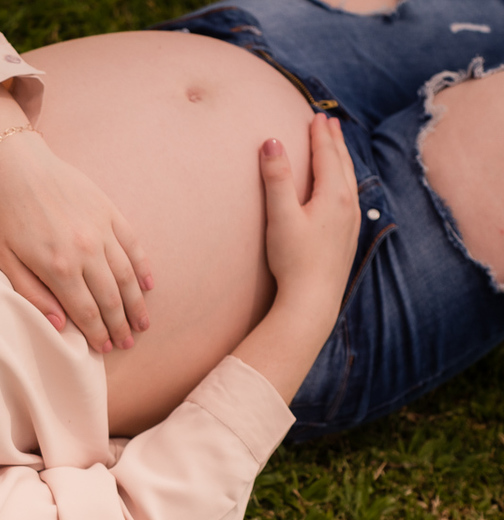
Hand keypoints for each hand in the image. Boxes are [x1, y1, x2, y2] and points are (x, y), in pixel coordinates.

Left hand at [0, 131, 153, 352]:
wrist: (14, 164)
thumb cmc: (3, 214)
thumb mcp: (4, 259)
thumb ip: (31, 294)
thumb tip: (58, 324)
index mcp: (58, 267)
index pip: (85, 311)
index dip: (97, 333)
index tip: (105, 349)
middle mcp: (85, 251)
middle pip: (110, 298)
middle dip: (120, 325)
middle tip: (127, 344)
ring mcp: (101, 229)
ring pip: (127, 275)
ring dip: (137, 303)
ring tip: (143, 324)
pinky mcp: (109, 211)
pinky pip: (133, 244)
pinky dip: (143, 266)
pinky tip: (149, 284)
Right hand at [259, 114, 360, 321]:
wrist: (312, 301)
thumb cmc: (293, 260)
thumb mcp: (280, 217)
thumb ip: (276, 178)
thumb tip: (271, 142)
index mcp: (333, 196)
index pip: (327, 156)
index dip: (320, 135)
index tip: (316, 116)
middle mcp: (348, 206)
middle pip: (342, 164)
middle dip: (334, 142)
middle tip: (329, 122)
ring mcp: (351, 223)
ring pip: (349, 181)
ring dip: (342, 161)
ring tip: (337, 149)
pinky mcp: (347, 238)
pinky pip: (350, 199)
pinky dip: (344, 182)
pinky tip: (341, 191)